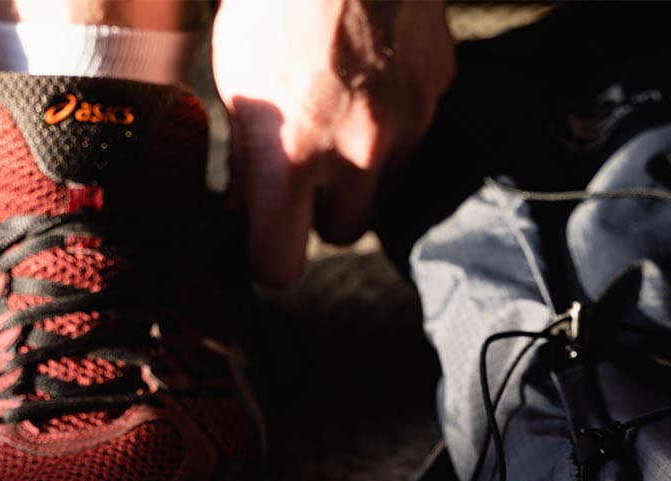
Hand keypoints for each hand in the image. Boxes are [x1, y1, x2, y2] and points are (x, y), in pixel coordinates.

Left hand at [211, 0, 453, 286]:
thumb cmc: (275, 0)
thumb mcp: (235, 78)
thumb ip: (248, 152)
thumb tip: (247, 200)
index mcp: (287, 156)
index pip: (280, 264)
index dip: (268, 263)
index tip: (261, 251)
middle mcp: (352, 154)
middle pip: (343, 232)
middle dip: (323, 213)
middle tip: (304, 175)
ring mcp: (403, 126)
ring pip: (385, 185)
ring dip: (362, 169)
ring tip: (338, 115)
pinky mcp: (435, 93)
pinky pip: (414, 133)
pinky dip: (393, 120)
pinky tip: (370, 77)